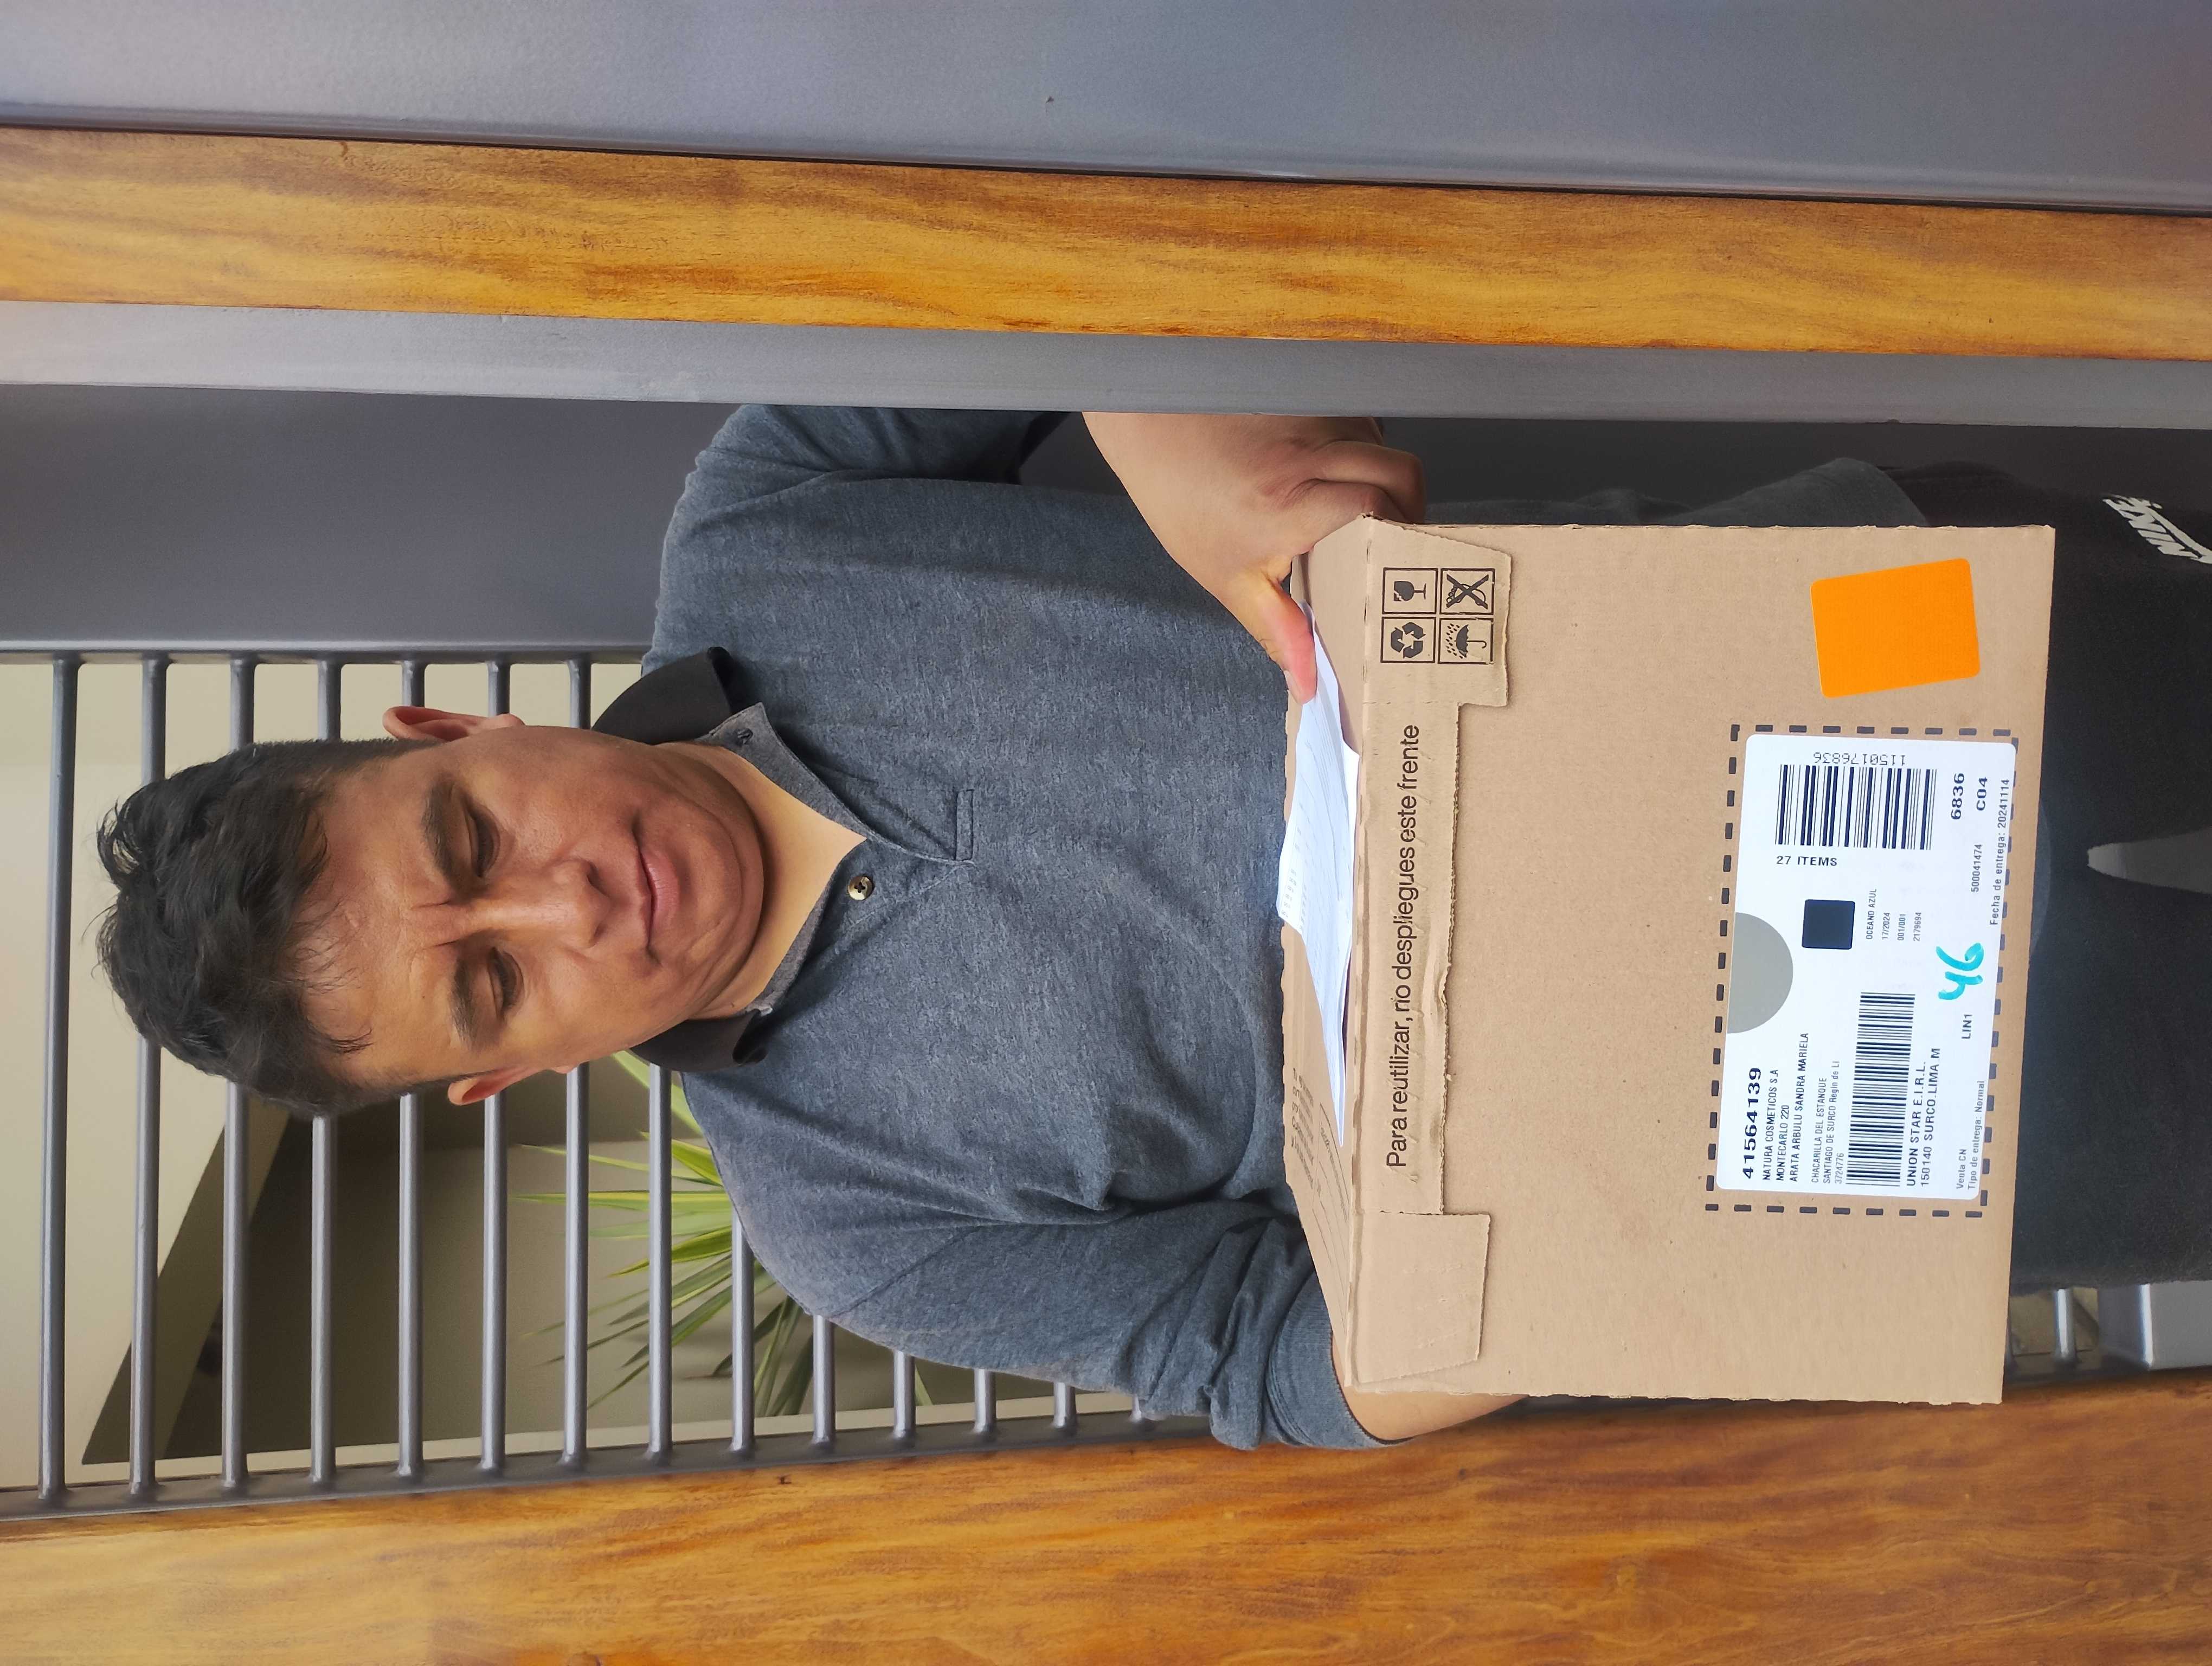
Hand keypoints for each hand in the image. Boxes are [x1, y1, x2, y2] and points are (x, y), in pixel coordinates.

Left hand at [1085, 413, 1425, 700]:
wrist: (1152, 427)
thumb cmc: (1184, 501)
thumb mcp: (1228, 575)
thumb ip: (1278, 629)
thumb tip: (1308, 683)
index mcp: (1288, 505)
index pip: (1373, 508)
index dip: (1395, 536)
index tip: (1394, 567)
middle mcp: (1308, 456)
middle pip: (1399, 473)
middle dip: (1410, 511)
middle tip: (1395, 546)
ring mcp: (1315, 419)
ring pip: (1386, 447)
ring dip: (1388, 481)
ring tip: (1365, 514)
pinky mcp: (1318, 396)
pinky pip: (1365, 427)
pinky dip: (1365, 454)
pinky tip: (1339, 475)